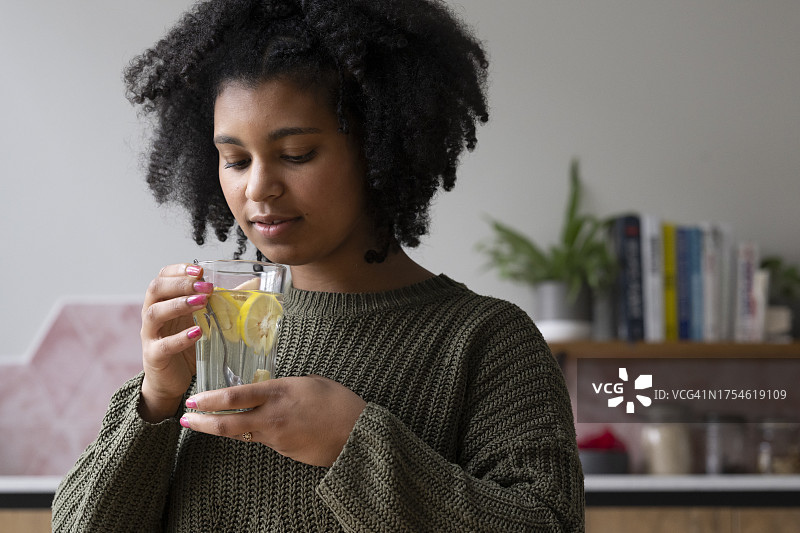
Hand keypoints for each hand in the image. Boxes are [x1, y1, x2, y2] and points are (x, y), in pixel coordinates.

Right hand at [139, 263, 212, 421]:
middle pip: (156, 289)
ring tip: (202, 302)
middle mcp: (153, 314)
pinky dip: (180, 338)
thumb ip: (225, 300)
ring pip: (155, 313)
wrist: (172, 379)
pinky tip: (197, 332)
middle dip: (181, 283)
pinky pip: (163, 345)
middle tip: (205, 286)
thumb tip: (255, 283)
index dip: (179, 270)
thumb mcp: (206, 318)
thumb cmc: (188, 344)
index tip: (199, 270)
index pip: (163, 276)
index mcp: (164, 300)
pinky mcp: (154, 356)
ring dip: (179, 304)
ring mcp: (151, 335)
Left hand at [180, 376, 366, 466]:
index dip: (209, 399)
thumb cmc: (338, 401)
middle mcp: (272, 417)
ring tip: (206, 424)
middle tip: (185, 419)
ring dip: (222, 430)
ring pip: (240, 434)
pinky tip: (254, 428)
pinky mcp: (283, 451)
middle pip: (227, 424)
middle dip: (201, 422)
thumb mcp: (309, 382)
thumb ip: (283, 387)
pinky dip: (253, 434)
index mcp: (279, 393)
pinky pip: (263, 441)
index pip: (234, 396)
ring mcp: (277, 438)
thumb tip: (269, 391)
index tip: (192, 399)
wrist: (357, 433)